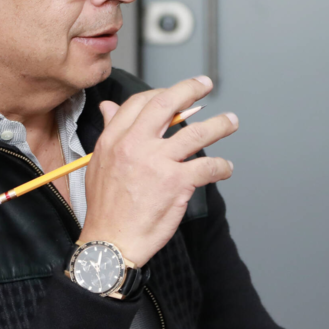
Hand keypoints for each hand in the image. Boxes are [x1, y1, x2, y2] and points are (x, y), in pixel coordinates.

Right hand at [81, 75, 236, 265]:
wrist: (111, 243)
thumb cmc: (106, 209)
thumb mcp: (98, 163)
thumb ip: (110, 132)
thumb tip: (109, 107)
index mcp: (114, 139)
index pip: (141, 102)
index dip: (163, 92)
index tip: (177, 92)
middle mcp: (135, 145)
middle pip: (168, 104)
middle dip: (191, 89)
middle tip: (205, 85)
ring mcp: (158, 162)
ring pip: (196, 133)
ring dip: (219, 125)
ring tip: (230, 121)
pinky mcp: (177, 183)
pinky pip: (207, 167)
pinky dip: (222, 166)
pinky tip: (226, 168)